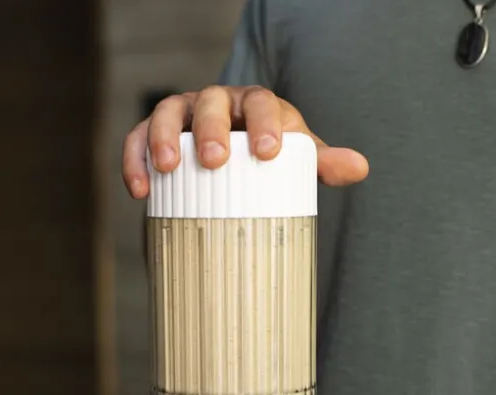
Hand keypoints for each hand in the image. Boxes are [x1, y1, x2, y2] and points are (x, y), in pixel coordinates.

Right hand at [122, 86, 368, 198]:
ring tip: (169, 169)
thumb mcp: (298, 160)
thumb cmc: (270, 159)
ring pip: (166, 112)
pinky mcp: (155, 136)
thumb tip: (360, 168)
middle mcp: (217, 104)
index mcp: (255, 106)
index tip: (268, 152)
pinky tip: (139, 190)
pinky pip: (138, 139)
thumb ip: (323, 163)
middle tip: (215, 160)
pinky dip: (135, 160)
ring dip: (164, 137)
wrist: (237, 166)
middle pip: (210, 102)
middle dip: (211, 127)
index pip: (261, 102)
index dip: (264, 122)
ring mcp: (183, 118)